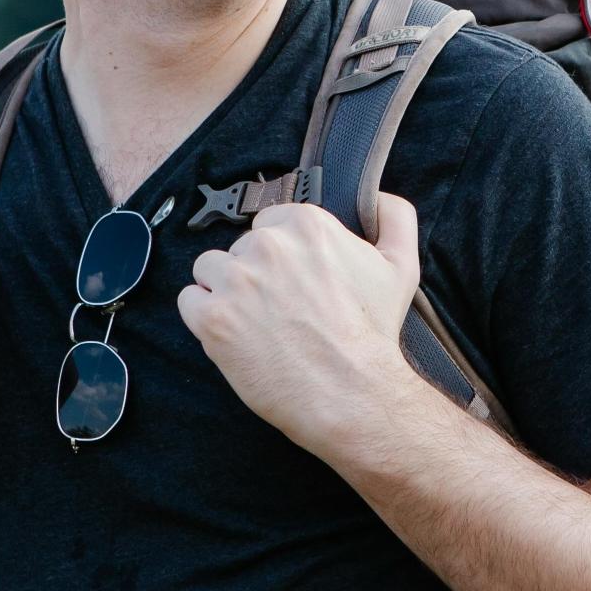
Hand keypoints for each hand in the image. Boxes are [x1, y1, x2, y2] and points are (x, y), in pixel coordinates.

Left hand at [176, 194, 422, 454]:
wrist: (350, 393)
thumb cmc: (374, 333)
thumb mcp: (400, 266)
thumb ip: (395, 217)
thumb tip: (377, 197)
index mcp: (308, 225)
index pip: (271, 221)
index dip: (282, 253)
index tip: (293, 280)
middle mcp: (269, 245)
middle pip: (241, 246)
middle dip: (256, 274)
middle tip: (281, 309)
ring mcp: (237, 281)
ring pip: (210, 268)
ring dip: (226, 291)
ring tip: (255, 322)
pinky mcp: (213, 318)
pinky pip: (190, 300)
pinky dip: (205, 317)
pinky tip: (233, 334)